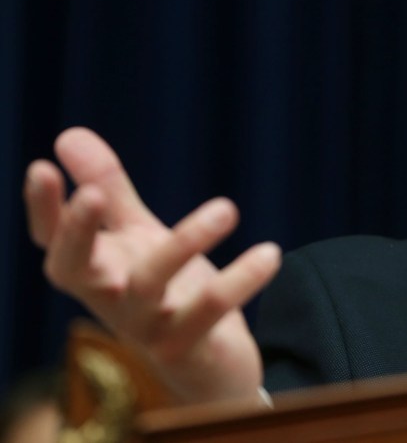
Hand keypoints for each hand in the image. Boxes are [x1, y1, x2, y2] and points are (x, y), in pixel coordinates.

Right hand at [24, 127, 281, 402]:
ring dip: (186, 242)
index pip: (53, 240)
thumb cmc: (164, 291)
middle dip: (80, 232)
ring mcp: (144, 327)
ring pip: (151, 284)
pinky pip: (210, 311)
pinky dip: (241, 280)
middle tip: (93, 194)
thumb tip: (68, 135)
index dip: (43, 209)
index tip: (42, 167)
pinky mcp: (185, 348)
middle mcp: (109, 298)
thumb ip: (111, 191)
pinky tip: (270, 253)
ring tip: (228, 207)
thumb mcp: (138, 237)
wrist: (206, 366)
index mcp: (94, 269)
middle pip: (78, 268)